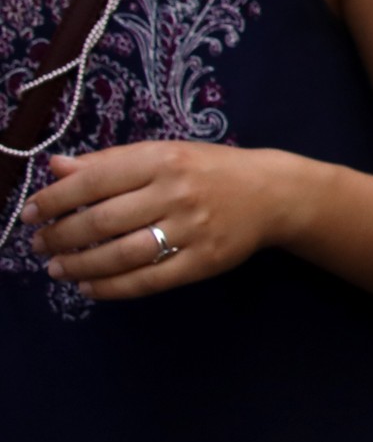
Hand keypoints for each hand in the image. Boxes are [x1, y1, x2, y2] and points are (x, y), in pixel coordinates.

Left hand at [25, 142, 308, 301]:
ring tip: (57, 269)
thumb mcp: (163, 153)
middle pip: (103, 221)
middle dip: (60, 236)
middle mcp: (176, 193)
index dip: (55, 200)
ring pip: (122, 254)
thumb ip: (110, 161)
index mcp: (163, 160)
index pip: (95, 181)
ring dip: (80, 265)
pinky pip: (149, 280)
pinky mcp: (203, 261)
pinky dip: (112, 288)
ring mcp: (192, 229)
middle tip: (39, 245)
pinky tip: (90, 287)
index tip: (30, 214)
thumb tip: (56, 167)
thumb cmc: (209, 169)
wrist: (272, 193)